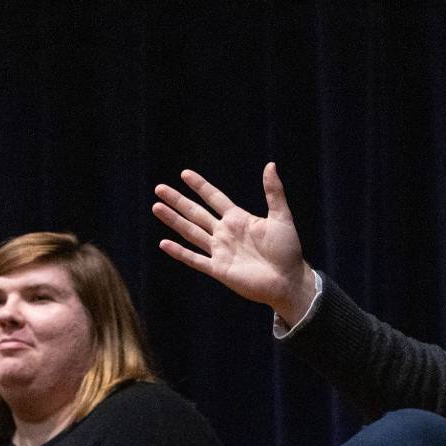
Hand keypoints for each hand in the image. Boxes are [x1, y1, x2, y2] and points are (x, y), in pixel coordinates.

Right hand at [153, 164, 318, 322]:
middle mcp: (225, 233)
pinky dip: (179, 252)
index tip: (185, 174)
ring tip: (156, 207)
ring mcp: (220, 251)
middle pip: (196, 213)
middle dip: (178, 201)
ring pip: (191, 232)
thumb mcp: (282, 217)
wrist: (288, 280)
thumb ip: (274, 192)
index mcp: (238, 219)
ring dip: (173, 220)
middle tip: (159, 188)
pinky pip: (195, 259)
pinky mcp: (218, 269)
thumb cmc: (288, 250)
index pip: (214, 198)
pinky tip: (163, 243)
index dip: (200, 186)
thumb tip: (270, 165)